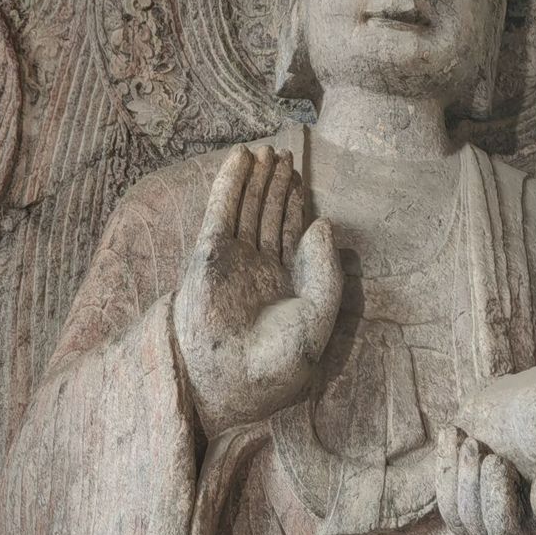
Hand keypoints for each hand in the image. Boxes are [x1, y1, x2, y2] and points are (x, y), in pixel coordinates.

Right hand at [173, 145, 341, 438]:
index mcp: (282, 285)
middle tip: (282, 154)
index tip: (298, 177)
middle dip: (274, 186)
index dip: (293, 204)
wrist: (234, 384)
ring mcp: (230, 263)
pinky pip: (220, 213)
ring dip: (254, 180)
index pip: (288, 234)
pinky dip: (229, 185)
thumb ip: (327, 271)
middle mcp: (254, 270)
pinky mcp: (208, 258)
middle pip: (266, 215)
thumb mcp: (319, 315)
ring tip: (265, 150)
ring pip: (245, 209)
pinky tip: (239, 160)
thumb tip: (323, 223)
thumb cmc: (278, 363)